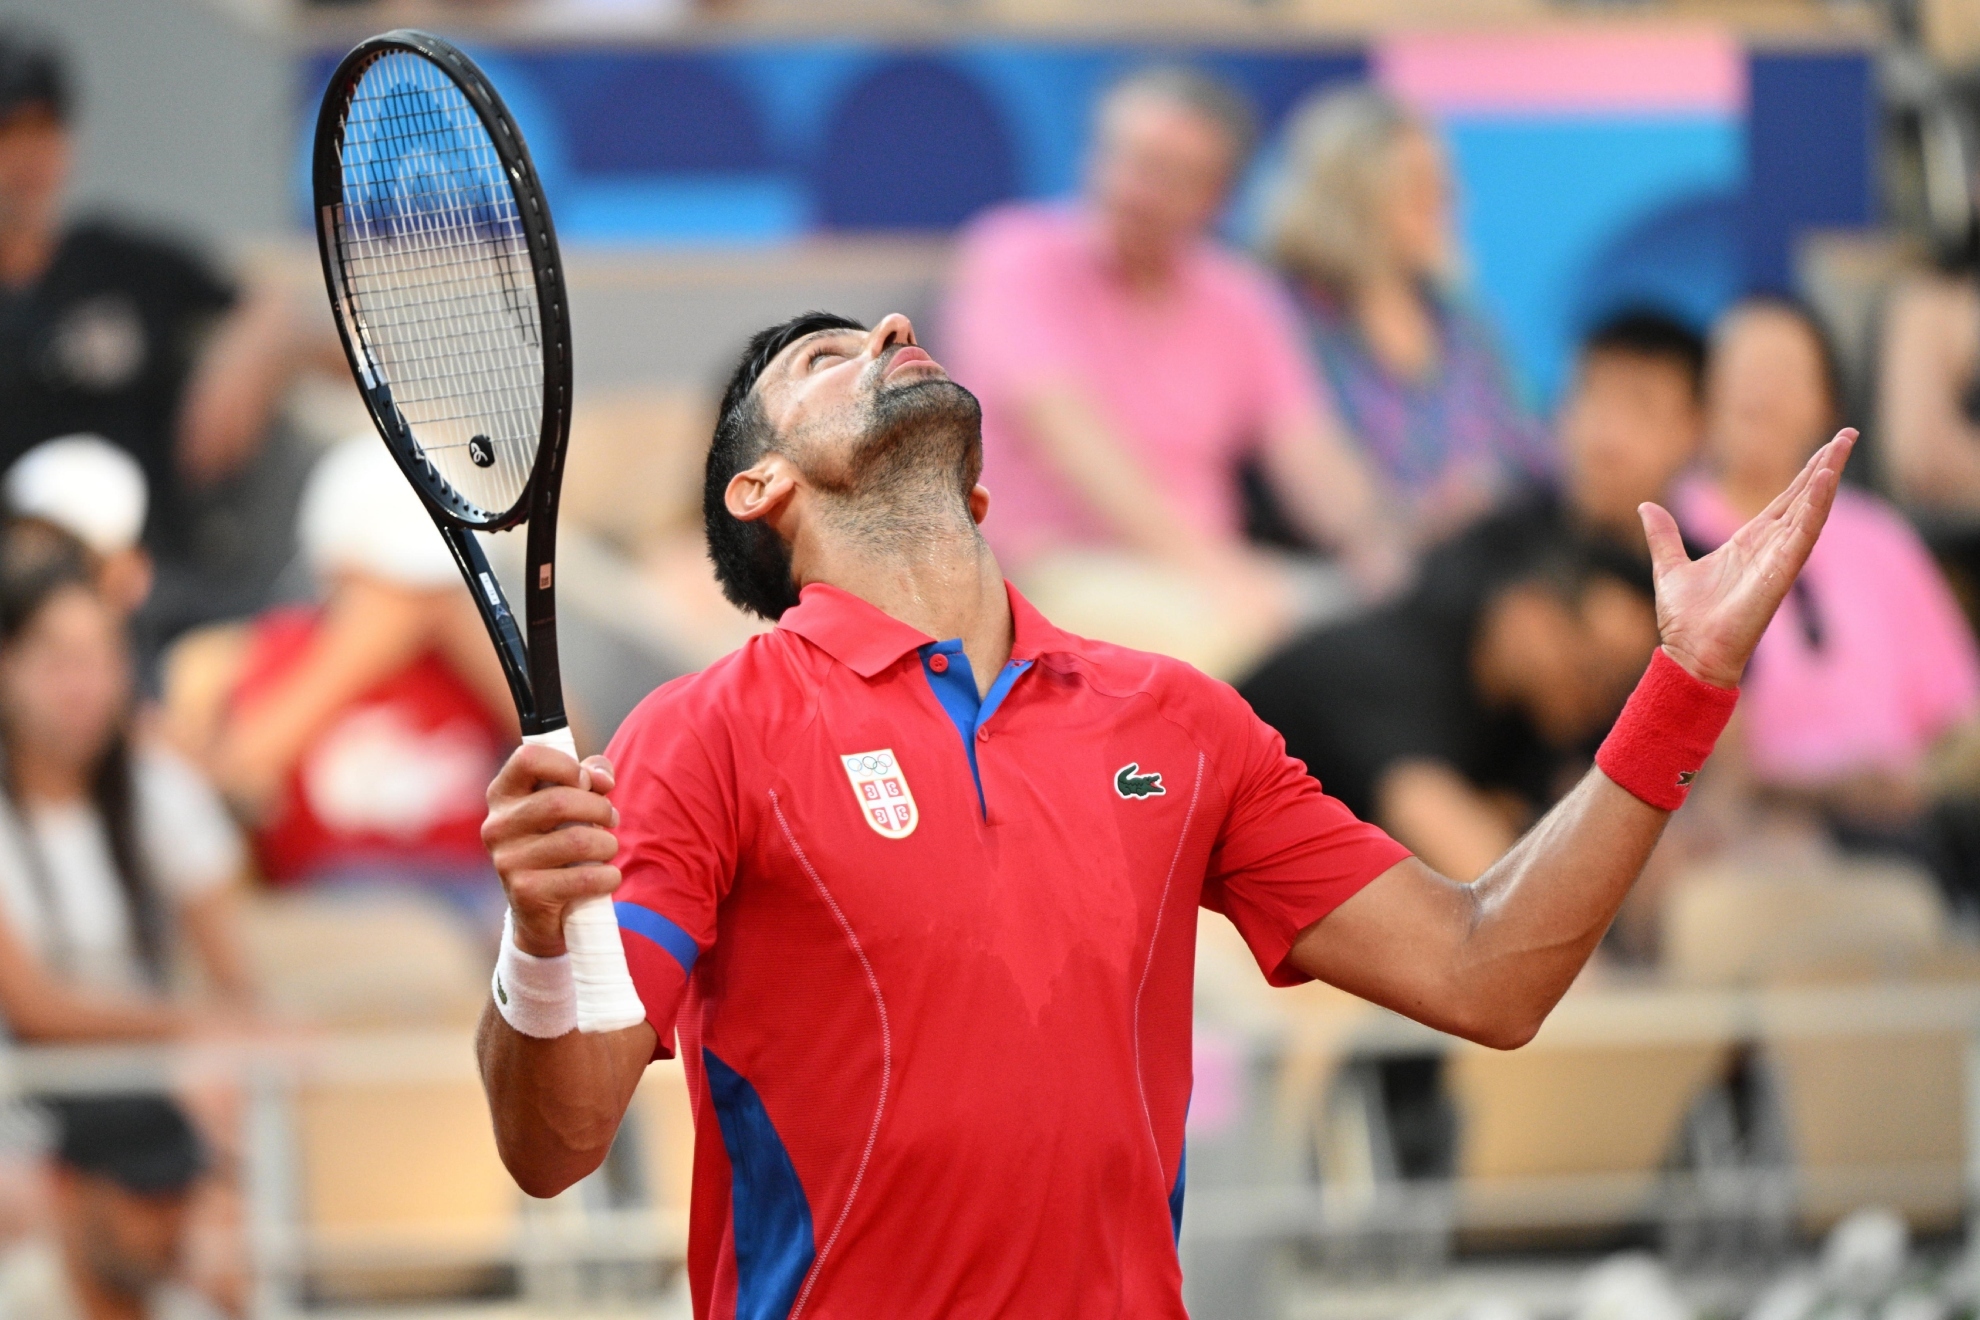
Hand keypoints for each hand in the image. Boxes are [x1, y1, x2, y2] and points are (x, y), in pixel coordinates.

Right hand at [482, 745, 620, 957]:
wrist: (540, 913)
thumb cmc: (558, 845)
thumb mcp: (569, 806)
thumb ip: (588, 777)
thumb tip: (602, 776)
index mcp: (503, 795)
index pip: (528, 758)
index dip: (566, 765)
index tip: (586, 782)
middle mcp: (497, 826)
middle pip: (561, 801)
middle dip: (600, 809)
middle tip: (611, 819)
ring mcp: (508, 861)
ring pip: (577, 840)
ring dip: (607, 845)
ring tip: (607, 850)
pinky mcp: (525, 893)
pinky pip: (583, 877)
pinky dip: (607, 877)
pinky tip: (606, 878)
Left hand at [1640, 429, 1853, 687]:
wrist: (1689, 653)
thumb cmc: (1685, 620)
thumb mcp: (1669, 568)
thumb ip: (1663, 537)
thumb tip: (1646, 507)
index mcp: (1748, 543)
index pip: (1784, 501)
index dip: (1804, 475)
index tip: (1825, 448)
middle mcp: (1769, 548)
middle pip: (1804, 499)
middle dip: (1826, 465)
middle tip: (1848, 433)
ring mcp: (1778, 559)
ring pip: (1810, 510)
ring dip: (1827, 477)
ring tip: (1843, 444)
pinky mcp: (1780, 572)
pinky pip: (1803, 534)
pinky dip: (1815, 507)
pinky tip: (1825, 479)